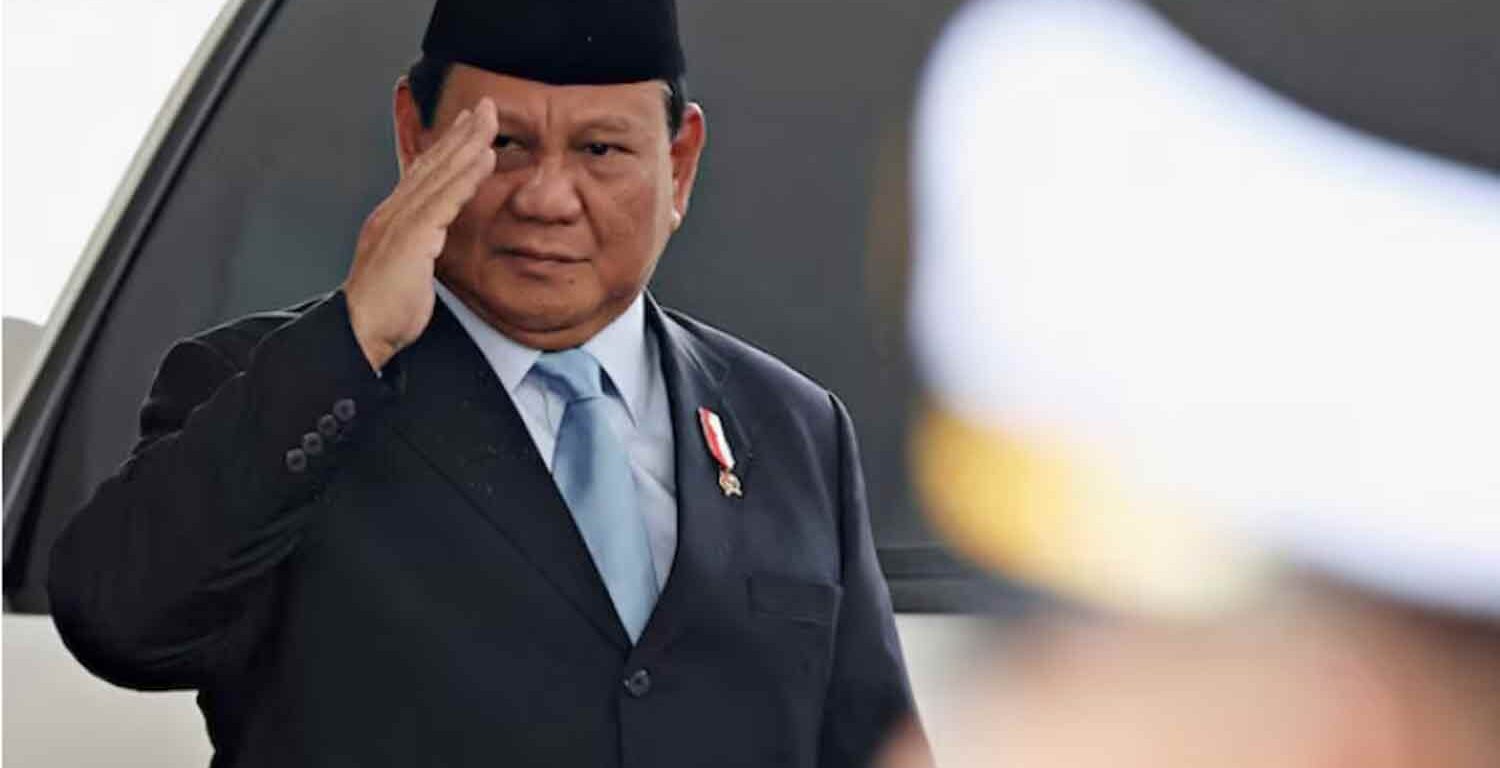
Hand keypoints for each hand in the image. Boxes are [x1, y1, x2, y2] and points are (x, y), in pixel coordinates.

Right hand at [343, 98, 497, 370]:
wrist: (361, 332)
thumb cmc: (384, 312)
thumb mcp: (407, 271)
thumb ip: (420, 249)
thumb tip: (432, 245)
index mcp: (392, 220)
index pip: (423, 175)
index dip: (447, 147)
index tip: (468, 127)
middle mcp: (393, 213)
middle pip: (431, 163)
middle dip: (460, 132)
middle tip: (485, 107)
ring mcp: (400, 222)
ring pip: (439, 173)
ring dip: (468, 142)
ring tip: (490, 119)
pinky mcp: (410, 237)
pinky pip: (445, 198)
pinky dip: (466, 175)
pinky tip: (485, 157)